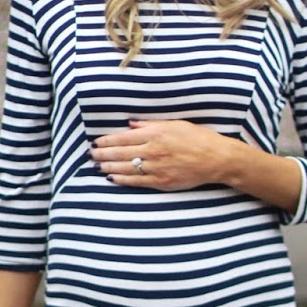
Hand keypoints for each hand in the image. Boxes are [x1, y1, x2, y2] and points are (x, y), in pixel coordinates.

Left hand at [90, 119, 232, 190]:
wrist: (215, 158)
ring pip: (124, 168)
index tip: (96, 142)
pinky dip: (122, 180)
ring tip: (97, 167)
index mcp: (154, 133)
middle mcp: (152, 151)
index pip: (123, 138)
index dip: (107, 141)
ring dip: (108, 168)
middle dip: (102, 154)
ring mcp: (155, 168)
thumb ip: (150, 124)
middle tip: (91, 155)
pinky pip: (136, 181)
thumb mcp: (174, 124)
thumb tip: (131, 124)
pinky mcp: (160, 182)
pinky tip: (112, 178)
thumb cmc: (198, 138)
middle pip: (119, 153)